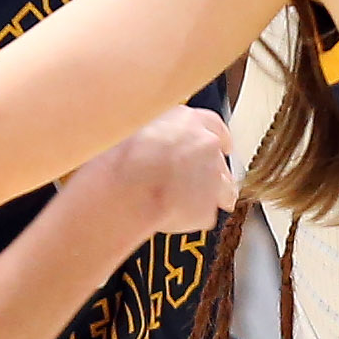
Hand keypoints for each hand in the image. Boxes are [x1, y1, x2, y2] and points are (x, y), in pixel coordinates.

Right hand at [66, 106, 236, 241]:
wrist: (125, 187)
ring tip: (178, 205)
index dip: (214, 138)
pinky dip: (190, 218)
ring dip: (205, 196)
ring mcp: (212, 177)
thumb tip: (146, 135)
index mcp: (188, 120)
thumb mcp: (134, 127)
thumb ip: (154, 130)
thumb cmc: (119, 157)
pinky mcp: (207, 208)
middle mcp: (206, 144)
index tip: (218, 144)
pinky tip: (169, 217)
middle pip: (218, 159)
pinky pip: (202, 215)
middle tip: (188, 182)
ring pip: (219, 189)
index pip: (213, 125)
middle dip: (209, 171)